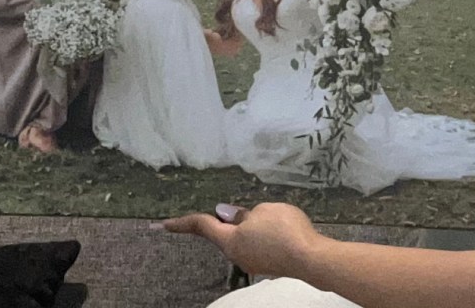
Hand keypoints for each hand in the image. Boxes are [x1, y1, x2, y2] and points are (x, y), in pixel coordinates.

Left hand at [162, 202, 322, 276]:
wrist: (311, 258)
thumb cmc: (284, 230)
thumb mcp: (262, 211)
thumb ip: (243, 214)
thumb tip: (229, 215)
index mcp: (229, 240)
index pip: (202, 227)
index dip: (182, 223)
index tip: (163, 224)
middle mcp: (237, 255)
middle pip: (222, 234)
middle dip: (221, 221)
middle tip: (224, 209)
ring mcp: (253, 262)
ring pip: (240, 239)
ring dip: (244, 226)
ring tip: (263, 215)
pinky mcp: (268, 264)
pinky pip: (256, 244)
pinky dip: (257, 234)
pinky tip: (274, 226)